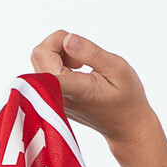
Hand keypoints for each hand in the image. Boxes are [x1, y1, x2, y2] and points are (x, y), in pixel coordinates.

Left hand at [30, 31, 154, 150]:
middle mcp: (56, 95)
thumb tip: (67, 39)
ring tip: (81, 64)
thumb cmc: (127, 98)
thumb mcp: (118, 69)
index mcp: (73, 88)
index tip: (80, 56)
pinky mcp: (51, 98)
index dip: (58, 44)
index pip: (46, 58)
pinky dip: (58, 61)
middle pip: (39, 53)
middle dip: (60, 43)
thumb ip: (91, 53)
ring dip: (58, 51)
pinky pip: (43, 70)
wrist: (126, 127)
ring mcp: (51, 99)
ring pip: (39, 59)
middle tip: (83, 56)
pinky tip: (76, 71)